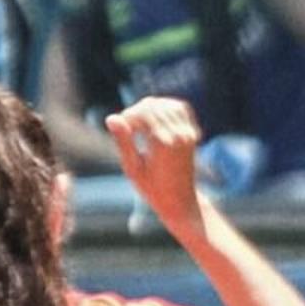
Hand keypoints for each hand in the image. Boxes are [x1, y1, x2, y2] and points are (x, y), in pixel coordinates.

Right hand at [107, 96, 211, 234]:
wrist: (180, 201)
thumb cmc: (152, 189)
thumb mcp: (132, 168)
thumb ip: (123, 141)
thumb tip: (111, 118)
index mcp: (163, 144)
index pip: (143, 113)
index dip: (127, 116)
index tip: (119, 127)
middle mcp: (179, 135)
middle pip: (153, 106)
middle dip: (137, 111)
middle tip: (127, 126)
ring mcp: (188, 133)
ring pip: (167, 104)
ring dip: (151, 108)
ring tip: (140, 123)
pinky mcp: (193, 133)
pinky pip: (180, 108)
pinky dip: (166, 107)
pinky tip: (155, 118)